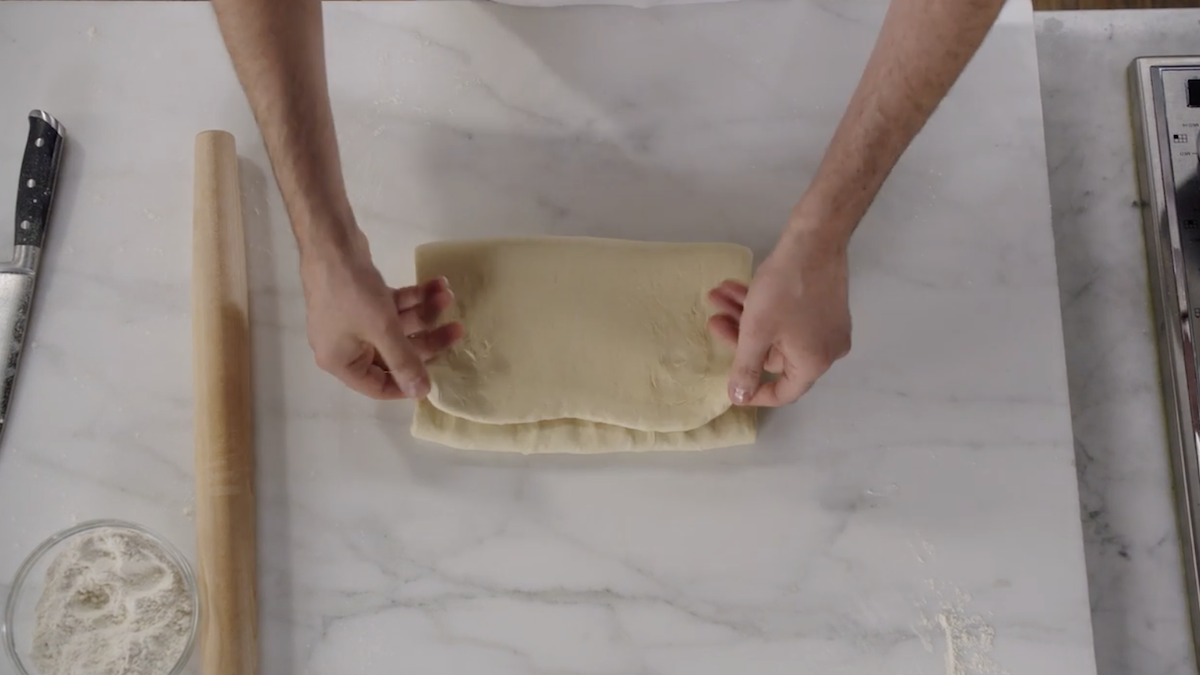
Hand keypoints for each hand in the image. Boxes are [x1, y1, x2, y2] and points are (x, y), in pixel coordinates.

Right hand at [300, 232, 462, 399]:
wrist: (330, 241)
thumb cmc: (351, 292)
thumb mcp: (382, 330)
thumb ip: (404, 362)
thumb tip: (421, 393)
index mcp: (340, 361)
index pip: (377, 386)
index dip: (407, 383)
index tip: (437, 375)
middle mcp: (345, 344)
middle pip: (393, 353)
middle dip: (426, 339)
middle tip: (456, 329)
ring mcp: (353, 320)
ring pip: (397, 326)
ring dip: (424, 312)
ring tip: (447, 296)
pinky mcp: (362, 298)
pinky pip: (393, 307)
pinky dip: (413, 297)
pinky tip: (436, 284)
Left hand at [707, 226, 850, 405]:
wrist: (814, 240)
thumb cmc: (785, 290)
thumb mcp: (757, 332)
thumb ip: (745, 368)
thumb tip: (739, 399)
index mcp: (814, 363)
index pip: (784, 392)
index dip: (754, 392)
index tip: (730, 384)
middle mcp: (825, 350)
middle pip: (774, 356)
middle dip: (740, 337)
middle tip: (714, 318)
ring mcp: (827, 327)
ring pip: (777, 332)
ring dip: (745, 317)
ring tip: (717, 297)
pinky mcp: (823, 306)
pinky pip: (788, 316)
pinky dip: (762, 306)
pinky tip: (734, 288)